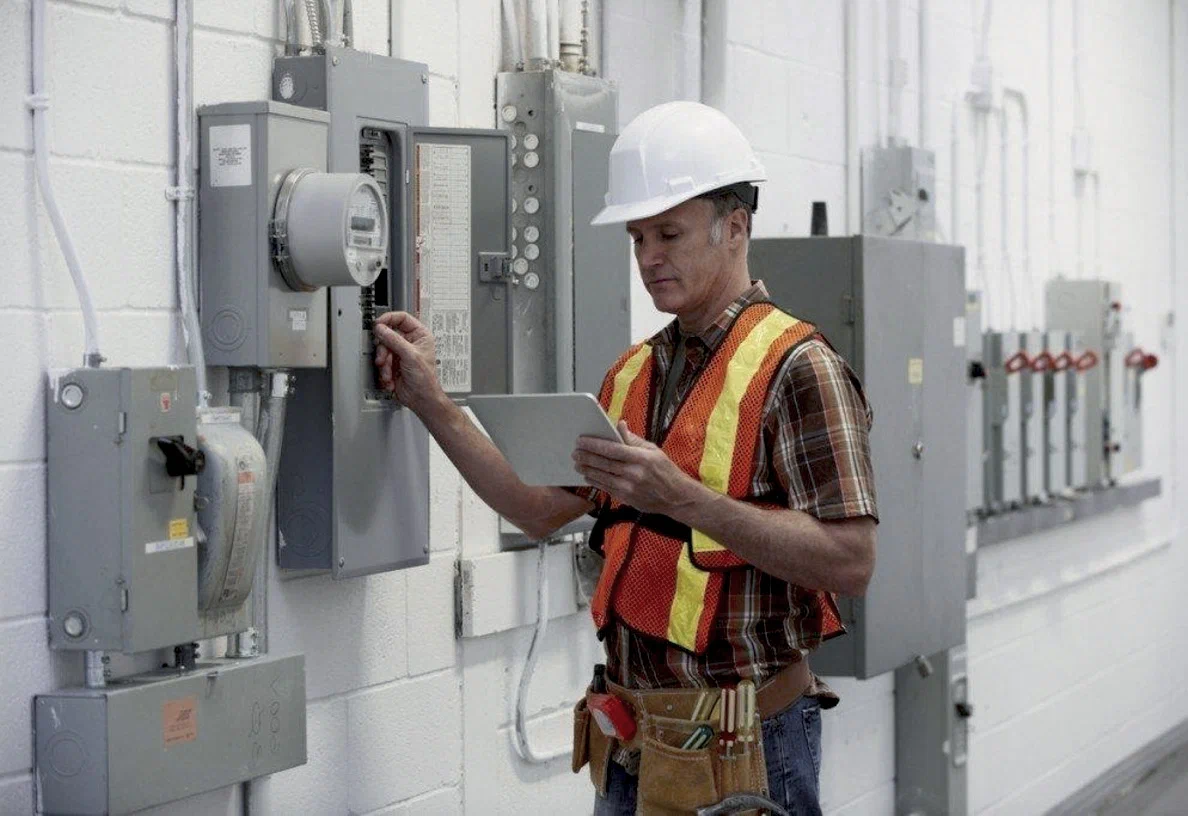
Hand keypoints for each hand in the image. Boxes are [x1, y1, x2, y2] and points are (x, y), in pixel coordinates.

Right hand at [373, 311, 445, 413]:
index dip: (389, 319)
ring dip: (383, 363)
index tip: (379, 324)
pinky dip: (383, 371)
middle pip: (388, 334)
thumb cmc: (425, 379)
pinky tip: (390, 378)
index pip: (402, 318)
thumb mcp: (410, 356)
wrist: (420, 398)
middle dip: (384, 349)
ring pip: (382, 348)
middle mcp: (410, 342)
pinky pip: (381, 361)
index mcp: (420, 335)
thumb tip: (382, 329)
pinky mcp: (393, 363)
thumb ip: (394, 340)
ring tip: (388, 372)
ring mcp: (400, 352)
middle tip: (384, 358)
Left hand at [573, 421, 699, 515]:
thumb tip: (619, 425)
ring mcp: (630, 488)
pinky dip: (595, 481)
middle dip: (587, 456)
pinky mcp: (627, 498)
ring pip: (602, 477)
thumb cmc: (666, 471)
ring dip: (587, 469)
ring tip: (578, 463)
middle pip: (604, 463)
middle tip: (575, 451)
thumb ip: (633, 439)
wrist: (676, 497)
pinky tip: (588, 475)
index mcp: (642, 458)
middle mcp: (634, 473)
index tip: (582, 440)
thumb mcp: (653, 450)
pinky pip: (606, 488)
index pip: (612, 449)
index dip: (594, 444)